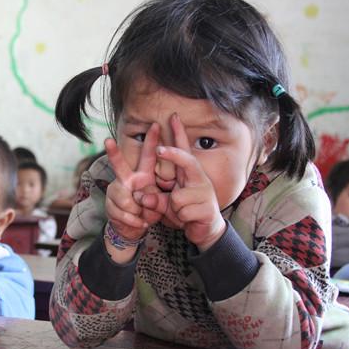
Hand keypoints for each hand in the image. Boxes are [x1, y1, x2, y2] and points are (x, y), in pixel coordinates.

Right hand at [104, 122, 167, 242]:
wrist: (132, 229)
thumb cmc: (147, 212)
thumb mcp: (158, 204)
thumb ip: (154, 199)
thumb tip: (139, 197)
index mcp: (142, 176)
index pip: (147, 156)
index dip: (152, 141)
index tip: (156, 125)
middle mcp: (127, 179)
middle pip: (118, 165)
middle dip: (113, 153)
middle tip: (107, 140)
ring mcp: (116, 190)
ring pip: (124, 199)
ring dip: (137, 212)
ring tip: (142, 217)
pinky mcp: (109, 204)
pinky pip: (122, 213)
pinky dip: (133, 221)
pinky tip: (138, 223)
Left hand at [153, 113, 225, 250]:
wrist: (206, 230)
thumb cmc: (185, 211)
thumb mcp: (166, 205)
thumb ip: (154, 200)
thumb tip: (140, 197)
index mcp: (189, 174)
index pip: (185, 150)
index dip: (179, 134)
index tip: (172, 117)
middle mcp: (199, 179)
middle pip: (188, 161)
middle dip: (173, 154)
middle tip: (159, 149)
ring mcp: (205, 193)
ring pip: (178, 197)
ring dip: (174, 209)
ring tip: (182, 212)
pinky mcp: (208, 208)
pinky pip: (183, 212)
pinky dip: (181, 218)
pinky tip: (189, 219)